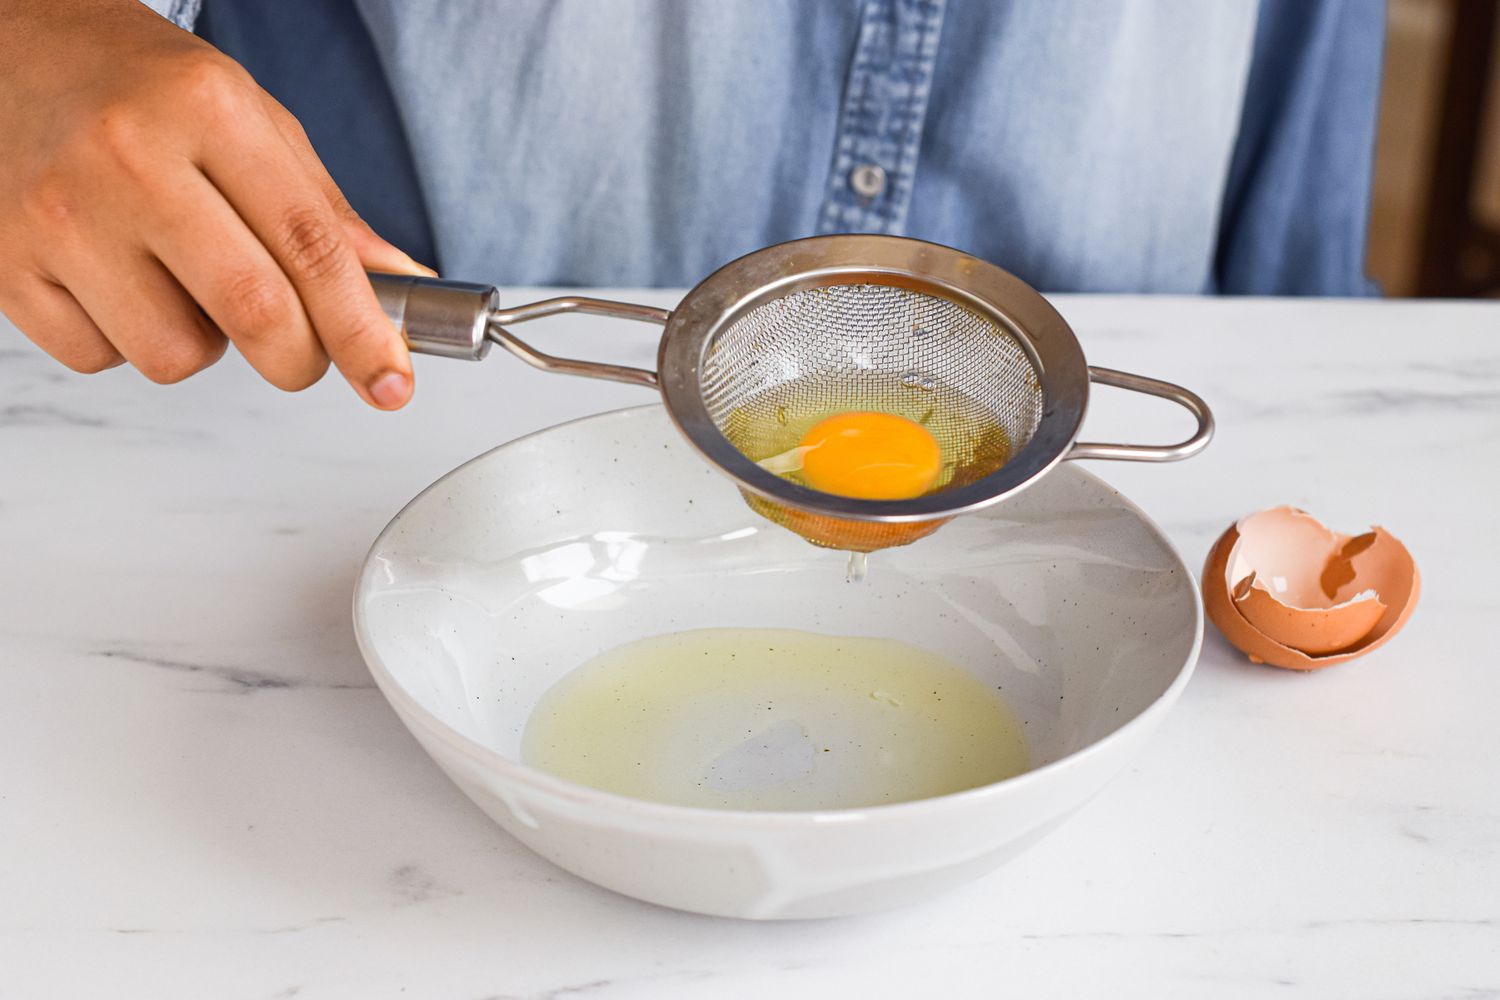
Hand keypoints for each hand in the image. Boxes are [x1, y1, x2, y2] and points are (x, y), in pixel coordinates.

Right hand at [0, 0, 430, 408]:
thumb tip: (401, 284)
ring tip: (178, 277)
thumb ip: (324, 209)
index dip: (363, 330)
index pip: (310, 244)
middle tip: (299, 350)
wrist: (8, 46)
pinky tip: (116, 280)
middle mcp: (127, 156)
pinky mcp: (4, 264)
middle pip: (253, 310)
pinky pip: (99, 359)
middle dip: (299, 358)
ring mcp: (58, 214)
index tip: (391, 382)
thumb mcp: (248, 117)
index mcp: (207, 109)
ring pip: (175, 354)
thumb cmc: (136, 83)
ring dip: (201, 343)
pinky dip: (125, 341)